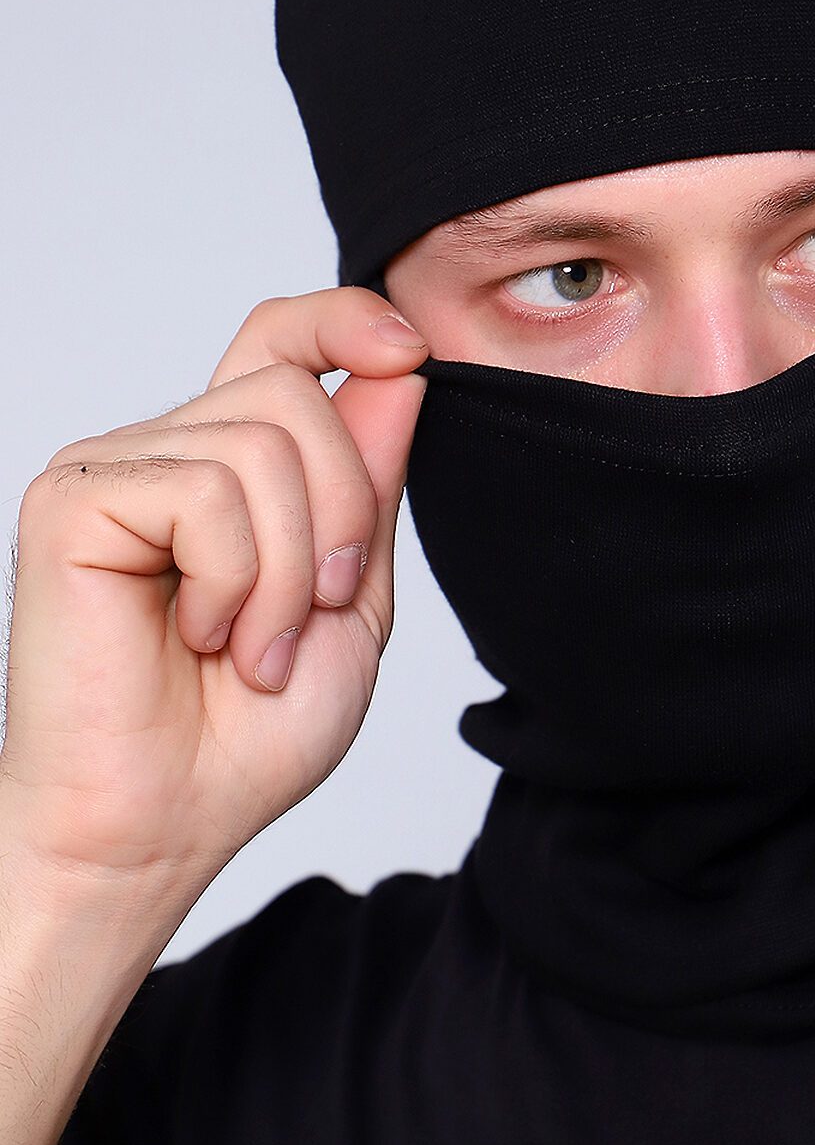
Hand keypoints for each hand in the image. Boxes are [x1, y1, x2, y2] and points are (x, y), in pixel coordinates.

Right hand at [0, 290, 428, 894]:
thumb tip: (398, 370)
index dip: (346, 319)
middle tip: (313, 614)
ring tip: (251, 648)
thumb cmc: (247, 735)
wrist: (163, 826)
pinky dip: (232, 580)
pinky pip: (204, 491)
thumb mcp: (354, 602)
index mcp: (234, 467)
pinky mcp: (74, 502)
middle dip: (341, 516)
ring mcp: (116, 468)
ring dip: (288, 573)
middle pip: (297, 393)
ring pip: (261, 445)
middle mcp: (170, 450)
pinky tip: (196, 637)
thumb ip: (372, 487)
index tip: (411, 350)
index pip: (282, 338)